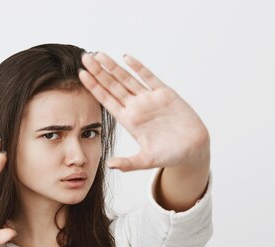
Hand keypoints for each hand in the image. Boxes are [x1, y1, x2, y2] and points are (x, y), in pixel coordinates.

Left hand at [79, 51, 209, 171]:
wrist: (193, 148)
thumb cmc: (170, 155)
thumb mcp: (147, 160)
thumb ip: (128, 163)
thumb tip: (110, 165)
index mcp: (129, 121)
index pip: (107, 100)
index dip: (94, 87)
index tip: (81, 75)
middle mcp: (136, 107)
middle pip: (113, 86)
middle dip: (99, 72)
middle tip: (84, 57)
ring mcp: (149, 99)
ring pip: (127, 79)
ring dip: (113, 66)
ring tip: (99, 54)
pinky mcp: (165, 94)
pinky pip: (149, 77)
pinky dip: (138, 67)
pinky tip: (126, 58)